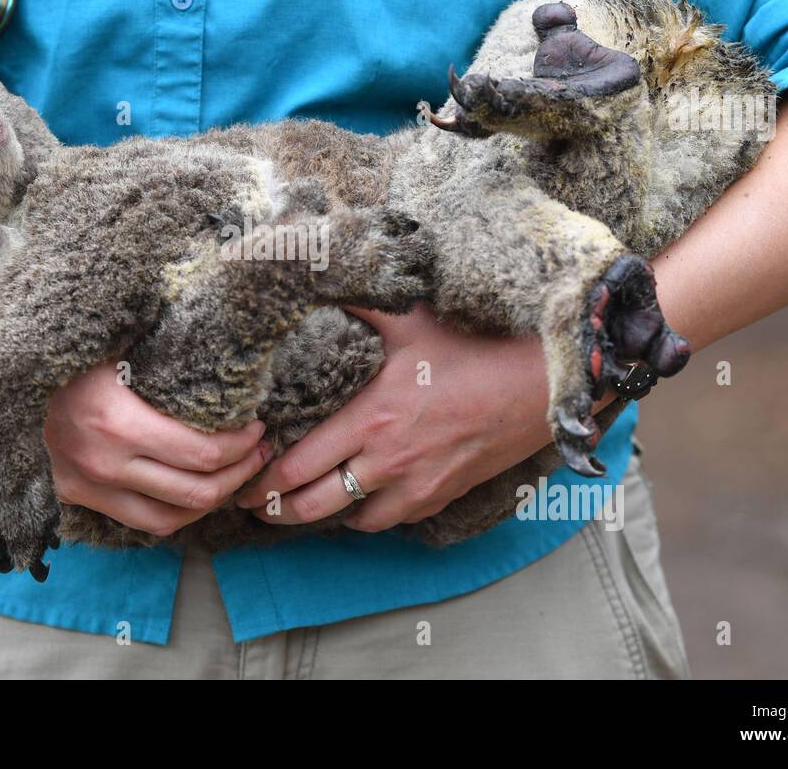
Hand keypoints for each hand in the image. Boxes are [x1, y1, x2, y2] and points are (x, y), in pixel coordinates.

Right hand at [0, 279, 270, 538]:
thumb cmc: (54, 339)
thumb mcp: (109, 338)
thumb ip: (160, 353)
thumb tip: (225, 346)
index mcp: (114, 417)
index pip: (202, 453)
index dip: (244, 446)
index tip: (261, 425)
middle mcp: (102, 460)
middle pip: (197, 490)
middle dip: (241, 474)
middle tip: (262, 451)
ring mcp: (88, 484)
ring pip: (172, 516)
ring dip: (214, 500)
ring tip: (236, 474)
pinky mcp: (76, 495)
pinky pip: (141, 521)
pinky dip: (178, 514)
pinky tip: (196, 490)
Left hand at [236, 304, 555, 531]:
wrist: (546, 383)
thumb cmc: (477, 346)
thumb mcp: (410, 317)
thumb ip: (358, 301)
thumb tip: (320, 266)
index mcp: (371, 418)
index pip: (297, 466)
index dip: (261, 480)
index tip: (241, 478)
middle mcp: (389, 461)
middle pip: (314, 505)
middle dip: (276, 510)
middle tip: (253, 504)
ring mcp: (419, 484)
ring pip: (354, 520)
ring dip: (324, 515)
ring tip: (301, 504)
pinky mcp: (445, 494)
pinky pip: (394, 520)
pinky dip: (370, 514)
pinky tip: (360, 498)